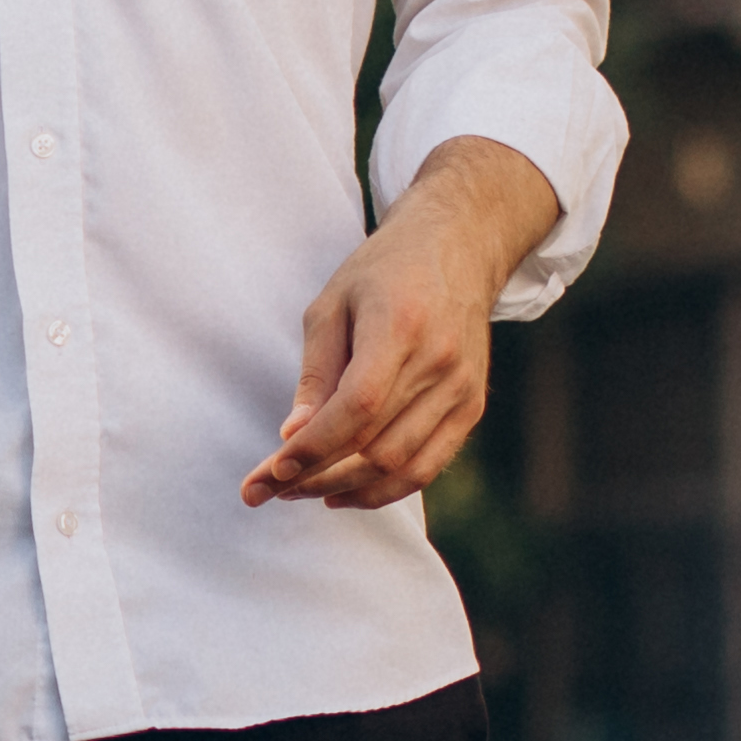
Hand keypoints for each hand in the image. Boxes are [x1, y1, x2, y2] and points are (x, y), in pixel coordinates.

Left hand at [244, 135, 555, 511]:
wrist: (458, 248)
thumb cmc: (383, 272)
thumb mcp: (331, 306)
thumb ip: (315, 373)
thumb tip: (293, 436)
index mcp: (400, 328)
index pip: (356, 408)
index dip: (312, 449)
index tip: (269, 472)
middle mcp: (440, 363)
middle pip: (376, 446)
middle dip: (316, 476)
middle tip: (269, 489)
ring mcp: (462, 389)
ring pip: (402, 467)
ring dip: (347, 490)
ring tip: (301, 492)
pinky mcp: (472, 406)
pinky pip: (429, 466)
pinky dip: (385, 489)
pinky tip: (345, 491)